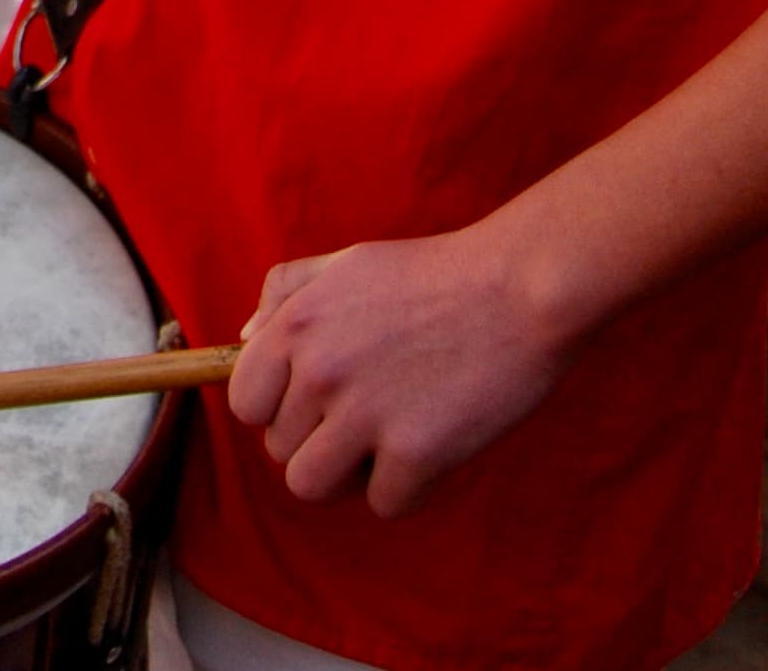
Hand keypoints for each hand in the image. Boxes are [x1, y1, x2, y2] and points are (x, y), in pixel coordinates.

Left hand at [224, 226, 578, 518]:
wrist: (523, 287)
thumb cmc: (436, 274)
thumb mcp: (347, 263)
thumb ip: (286, 292)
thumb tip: (244, 339)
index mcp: (296, 326)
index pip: (245, 403)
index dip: (278, 410)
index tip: (315, 404)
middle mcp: (319, 372)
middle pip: (280, 450)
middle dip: (320, 441)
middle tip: (369, 417)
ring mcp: (364, 415)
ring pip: (311, 486)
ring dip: (347, 476)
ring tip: (386, 445)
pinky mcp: (416, 453)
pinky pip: (384, 504)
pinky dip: (409, 489)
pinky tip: (433, 450)